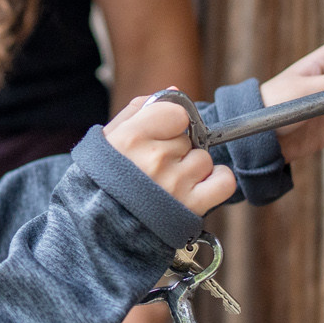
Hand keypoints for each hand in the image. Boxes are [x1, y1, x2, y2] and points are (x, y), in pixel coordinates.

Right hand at [101, 95, 236, 214]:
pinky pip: (223, 181)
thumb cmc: (102, 183)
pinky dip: (216, 182)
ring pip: (204, 159)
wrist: (100, 230)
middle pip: (188, 139)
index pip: (177, 112)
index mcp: (131, 138)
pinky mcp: (192, 207)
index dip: (171, 123)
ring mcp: (175, 183)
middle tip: (156, 169)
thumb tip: (173, 92)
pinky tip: (197, 188)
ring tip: (170, 184)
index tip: (160, 136)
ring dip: (193, 170)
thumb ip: (139, 111)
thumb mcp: (108, 141)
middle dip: (177, 150)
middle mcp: (155, 158)